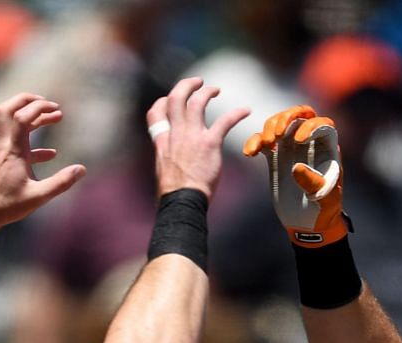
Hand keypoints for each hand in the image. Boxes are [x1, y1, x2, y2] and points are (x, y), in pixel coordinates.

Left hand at [0, 93, 87, 240]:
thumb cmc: (6, 207)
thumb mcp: (38, 197)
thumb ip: (61, 183)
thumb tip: (82, 170)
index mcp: (13, 151)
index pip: (23, 117)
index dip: (39, 108)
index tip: (56, 109)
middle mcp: (4, 146)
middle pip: (8, 109)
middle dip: (29, 101)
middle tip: (49, 103)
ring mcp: (1, 153)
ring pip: (13, 125)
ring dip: (34, 119)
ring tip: (55, 119)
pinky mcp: (1, 162)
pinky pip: (17, 144)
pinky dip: (33, 143)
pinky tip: (49, 154)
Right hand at [150, 77, 249, 200]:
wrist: (181, 201)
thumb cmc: (174, 193)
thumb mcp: (162, 169)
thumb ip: (168, 156)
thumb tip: (175, 159)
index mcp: (162, 141)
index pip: (156, 112)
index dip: (163, 102)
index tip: (171, 100)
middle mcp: (175, 134)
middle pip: (176, 98)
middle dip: (186, 85)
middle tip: (197, 82)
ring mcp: (192, 136)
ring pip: (198, 102)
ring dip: (207, 92)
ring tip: (216, 89)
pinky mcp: (209, 143)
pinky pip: (224, 121)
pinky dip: (237, 113)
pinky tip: (246, 110)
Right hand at [243, 105, 346, 245]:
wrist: (309, 223)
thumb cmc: (325, 210)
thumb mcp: (326, 199)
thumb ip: (313, 183)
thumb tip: (296, 167)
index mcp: (327, 148)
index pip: (322, 124)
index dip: (310, 125)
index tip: (299, 140)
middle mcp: (310, 143)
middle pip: (300, 115)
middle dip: (286, 117)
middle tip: (276, 134)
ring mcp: (291, 149)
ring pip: (279, 124)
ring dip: (269, 128)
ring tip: (265, 144)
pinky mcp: (275, 159)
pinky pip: (263, 143)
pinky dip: (254, 143)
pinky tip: (249, 153)